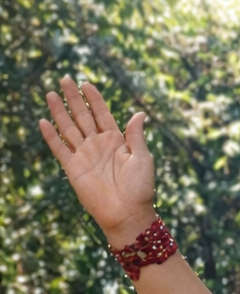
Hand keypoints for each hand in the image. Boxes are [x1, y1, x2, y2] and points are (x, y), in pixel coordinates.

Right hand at [40, 77, 155, 247]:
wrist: (128, 214)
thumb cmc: (140, 188)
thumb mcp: (142, 158)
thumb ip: (136, 136)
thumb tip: (139, 113)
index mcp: (116, 140)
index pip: (102, 114)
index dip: (94, 99)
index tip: (86, 83)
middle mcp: (98, 145)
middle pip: (82, 116)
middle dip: (73, 98)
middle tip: (64, 79)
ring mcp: (84, 156)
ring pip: (69, 128)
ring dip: (59, 112)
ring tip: (50, 94)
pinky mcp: (73, 169)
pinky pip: (59, 149)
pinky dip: (51, 136)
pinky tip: (43, 122)